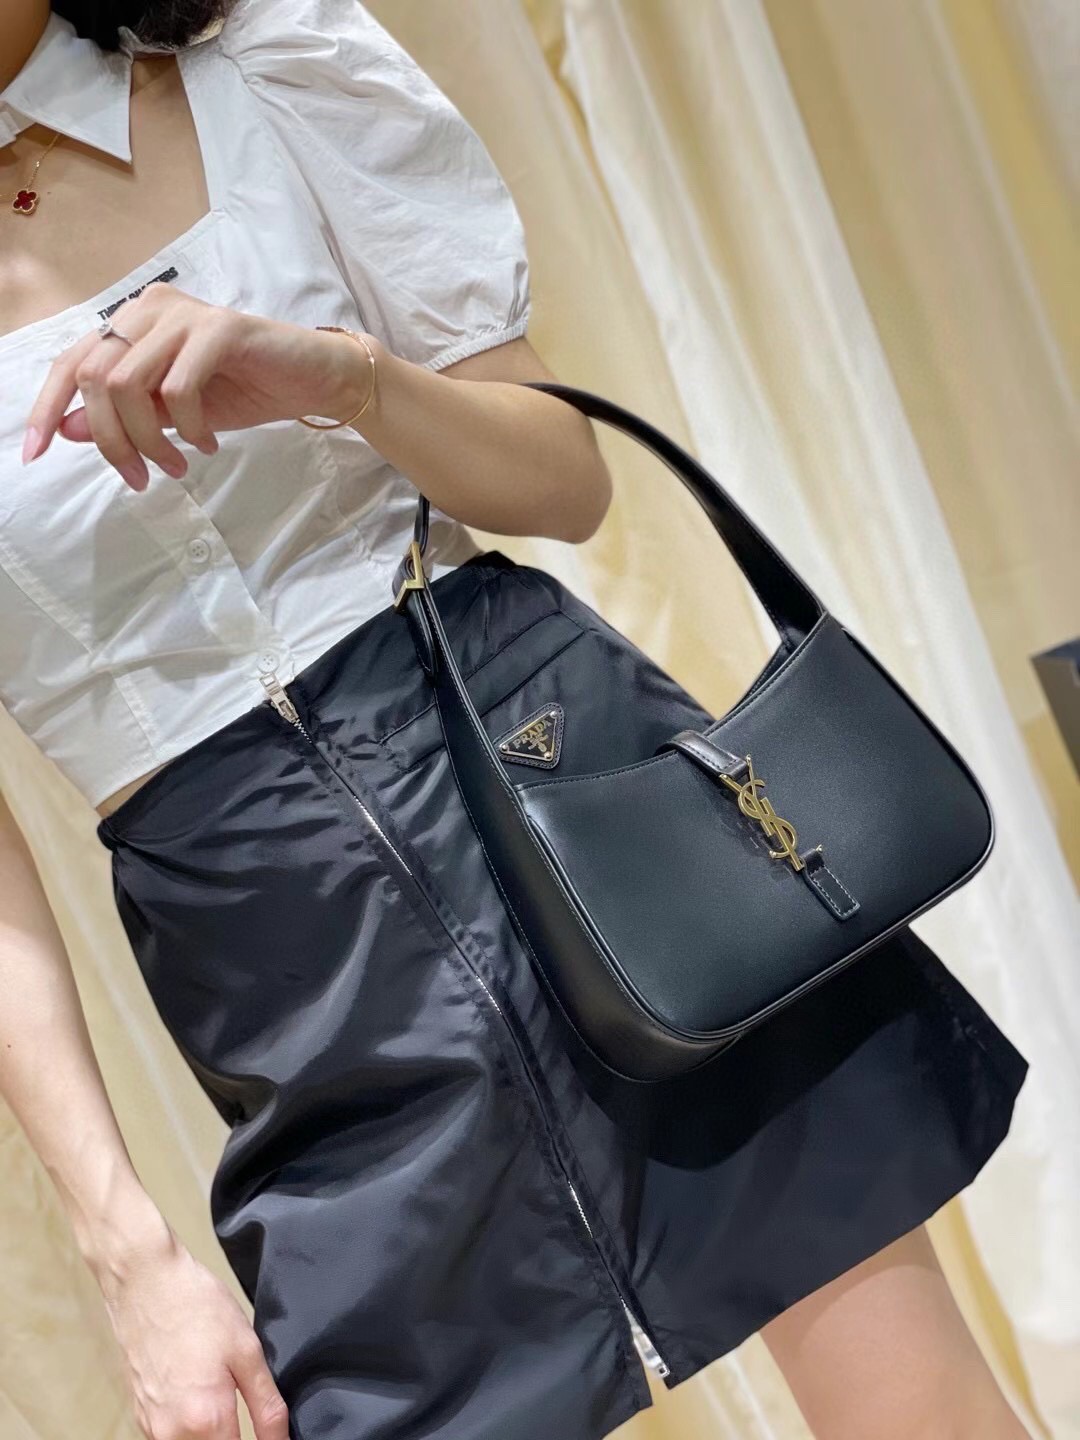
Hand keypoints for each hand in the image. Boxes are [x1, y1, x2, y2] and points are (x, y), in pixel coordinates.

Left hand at [21, 283, 378, 489]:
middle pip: (96, 378)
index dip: (48, 409)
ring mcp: (186, 314)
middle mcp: (150, 308)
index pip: (71, 363)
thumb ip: (124, 415)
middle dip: (112, 440)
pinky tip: (208, 441)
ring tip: (177, 465)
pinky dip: (188, 426)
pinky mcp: (222, 328)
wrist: (312, 380)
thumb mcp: (171, 414)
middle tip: (142, 477)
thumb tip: (69, 429)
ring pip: (129, 383)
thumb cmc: (244, 391)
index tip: (36, 454)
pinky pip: (179, 387)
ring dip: (150, 439)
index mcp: (132, 324)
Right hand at [96, 1219, 289, 1439]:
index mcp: (206, 1420)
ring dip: (210, 1437)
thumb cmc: (195, 1307)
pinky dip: (188, 1429)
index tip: (270, 1434)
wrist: (145, 1282)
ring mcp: (151, 1427)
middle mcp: (172, 1434)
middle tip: (244, 1409)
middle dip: (233, 1437)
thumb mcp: (247, 1351)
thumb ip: (267, 1406)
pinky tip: (199, 1395)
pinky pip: (169, 1438)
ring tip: (222, 1397)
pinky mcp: (139, 1414)